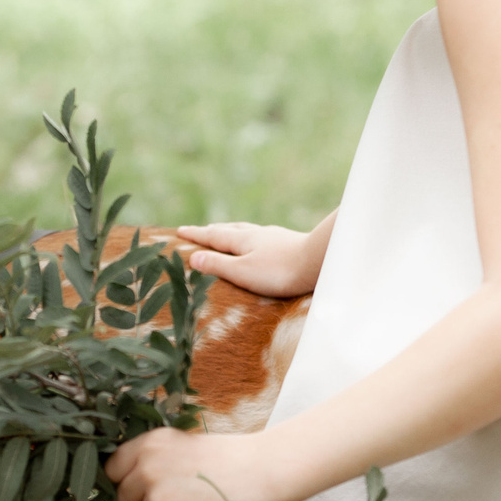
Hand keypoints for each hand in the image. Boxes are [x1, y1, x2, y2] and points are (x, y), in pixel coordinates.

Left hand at [106, 427, 290, 500]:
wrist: (261, 472)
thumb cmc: (227, 458)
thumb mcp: (182, 444)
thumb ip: (152, 459)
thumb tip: (127, 481)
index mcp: (148, 444)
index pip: (112, 468)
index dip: (126, 479)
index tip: (142, 485)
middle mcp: (146, 469)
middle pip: (123, 497)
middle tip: (178, 496)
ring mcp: (157, 499)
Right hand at [176, 221, 323, 297]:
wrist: (320, 262)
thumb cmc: (279, 271)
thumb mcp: (243, 271)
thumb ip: (218, 265)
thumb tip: (193, 257)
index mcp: (242, 240)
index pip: (212, 236)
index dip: (195, 235)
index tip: (179, 231)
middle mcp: (256, 234)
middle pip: (229, 230)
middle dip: (212, 231)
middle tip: (200, 230)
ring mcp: (274, 237)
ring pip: (247, 231)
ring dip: (232, 231)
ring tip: (226, 231)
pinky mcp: (288, 243)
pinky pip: (262, 237)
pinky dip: (252, 237)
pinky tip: (261, 241)